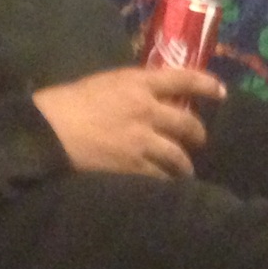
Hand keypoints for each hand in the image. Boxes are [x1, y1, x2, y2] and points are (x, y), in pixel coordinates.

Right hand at [32, 65, 223, 177]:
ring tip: (185, 173)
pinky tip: (167, 189)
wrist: (47, 132)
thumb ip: (129, 90)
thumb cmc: (66, 103)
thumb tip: (146, 97)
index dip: (206, 85)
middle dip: (198, 134)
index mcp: (138, 83)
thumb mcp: (103, 83)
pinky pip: (159, 177)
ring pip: (178, 156)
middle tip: (199, 140)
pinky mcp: (132, 167)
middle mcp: (147, 110)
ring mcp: (142, 140)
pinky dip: (165, 183)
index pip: (183, 79)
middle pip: (187, 123)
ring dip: (184, 165)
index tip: (221, 92)